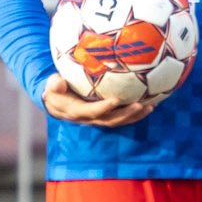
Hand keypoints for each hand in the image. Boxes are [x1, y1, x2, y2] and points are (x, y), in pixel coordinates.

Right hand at [42, 74, 158, 127]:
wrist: (56, 103)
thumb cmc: (55, 91)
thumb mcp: (51, 87)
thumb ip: (54, 84)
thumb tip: (58, 80)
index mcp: (76, 111)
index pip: (91, 112)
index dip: (104, 108)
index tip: (116, 100)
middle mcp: (90, 118)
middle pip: (110, 120)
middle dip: (126, 114)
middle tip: (140, 105)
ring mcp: (99, 119)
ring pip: (119, 121)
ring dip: (135, 116)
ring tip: (150, 107)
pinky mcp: (106, 116)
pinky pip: (121, 117)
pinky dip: (135, 113)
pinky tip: (149, 104)